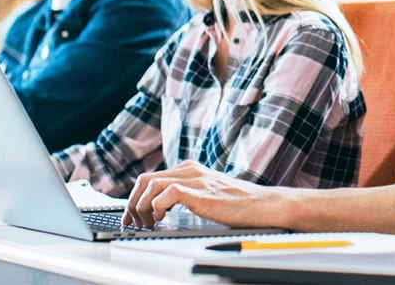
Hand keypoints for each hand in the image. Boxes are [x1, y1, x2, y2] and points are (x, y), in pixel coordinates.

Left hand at [122, 160, 291, 227]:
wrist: (263, 205)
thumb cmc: (239, 204)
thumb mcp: (207, 194)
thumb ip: (187, 193)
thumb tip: (161, 207)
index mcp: (190, 169)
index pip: (149, 178)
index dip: (134, 199)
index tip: (131, 217)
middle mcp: (190, 170)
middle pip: (144, 179)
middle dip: (132, 203)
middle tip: (134, 223)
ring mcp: (196, 179)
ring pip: (150, 184)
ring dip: (141, 207)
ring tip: (148, 224)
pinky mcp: (201, 193)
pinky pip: (166, 194)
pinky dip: (156, 207)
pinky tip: (161, 219)